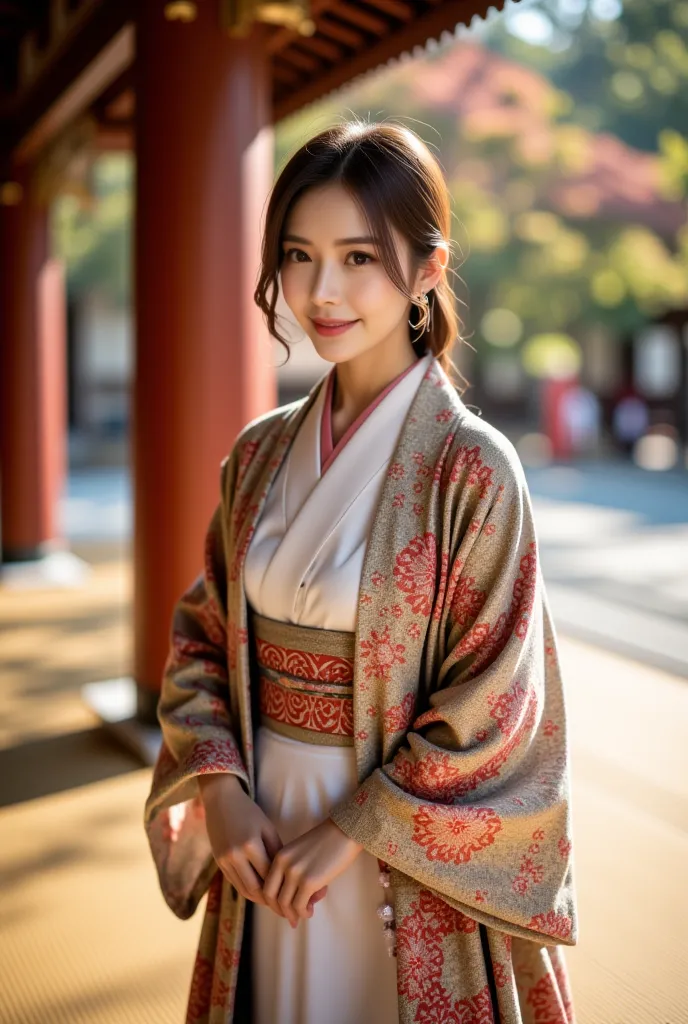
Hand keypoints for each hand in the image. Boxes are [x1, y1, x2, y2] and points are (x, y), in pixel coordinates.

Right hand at [197, 773, 284, 912]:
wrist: (221, 801)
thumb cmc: (250, 812)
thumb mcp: (267, 828)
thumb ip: (277, 851)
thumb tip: (289, 876)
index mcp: (250, 844)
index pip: (269, 877)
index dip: (284, 891)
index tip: (298, 899)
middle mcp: (235, 856)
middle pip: (256, 890)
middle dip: (273, 904)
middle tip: (289, 913)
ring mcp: (224, 861)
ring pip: (245, 890)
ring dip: (261, 901)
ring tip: (277, 907)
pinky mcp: (218, 864)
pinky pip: (236, 884)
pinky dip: (249, 892)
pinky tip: (262, 895)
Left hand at [262, 818, 363, 927]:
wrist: (345, 831)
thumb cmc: (327, 842)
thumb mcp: (300, 853)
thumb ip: (292, 871)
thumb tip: (294, 898)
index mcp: (279, 856)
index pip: (266, 885)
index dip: (273, 901)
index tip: (283, 908)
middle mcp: (283, 864)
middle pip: (271, 897)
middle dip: (280, 910)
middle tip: (291, 917)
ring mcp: (295, 873)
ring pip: (284, 904)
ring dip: (294, 914)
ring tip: (305, 913)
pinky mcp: (309, 881)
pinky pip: (299, 906)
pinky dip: (303, 913)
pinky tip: (311, 911)